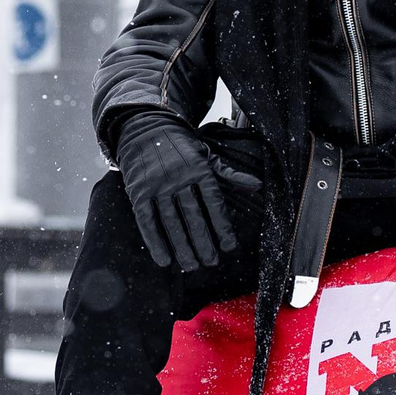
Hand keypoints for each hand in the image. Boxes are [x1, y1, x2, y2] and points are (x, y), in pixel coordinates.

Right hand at [113, 112, 238, 270]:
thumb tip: (257, 185)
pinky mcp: (138, 191)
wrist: (145, 128)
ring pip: (171, 222)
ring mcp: (157, 184)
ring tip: (191, 265)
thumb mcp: (207, 155)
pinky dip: (155, 241)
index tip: (229, 246)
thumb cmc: (181, 147)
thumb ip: (229, 174)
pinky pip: (147, 220)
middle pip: (193, 216)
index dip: (222, 226)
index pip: (214, 202)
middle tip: (211, 262)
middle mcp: (179, 176)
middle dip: (203, 242)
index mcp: (200, 168)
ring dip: (181, 247)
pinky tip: (164, 259)